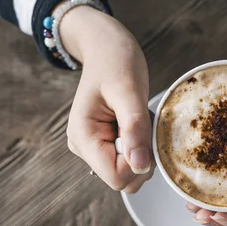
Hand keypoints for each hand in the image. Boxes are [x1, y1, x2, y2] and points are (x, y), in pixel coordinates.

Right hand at [62, 6, 153, 191]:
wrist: (106, 46)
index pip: (116, 177)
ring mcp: (93, 146)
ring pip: (129, 171)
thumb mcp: (129, 92)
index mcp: (83, 137)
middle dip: (142, 157)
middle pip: (123, 179)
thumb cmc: (116, 62)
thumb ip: (134, 129)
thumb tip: (140, 166)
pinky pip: (130, 158)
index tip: (143, 134)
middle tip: (141, 124)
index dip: (138, 163)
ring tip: (136, 119)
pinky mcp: (105, 143)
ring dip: (143, 149)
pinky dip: (140, 144)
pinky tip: (134, 122)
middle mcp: (84, 147)